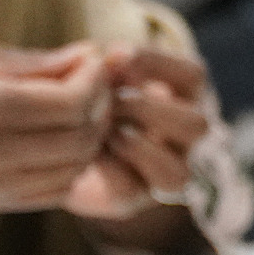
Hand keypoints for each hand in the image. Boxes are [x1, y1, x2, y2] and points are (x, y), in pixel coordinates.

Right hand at [0, 36, 113, 211]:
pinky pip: (58, 190)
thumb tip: (82, 57)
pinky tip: (64, 141)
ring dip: (92, 137)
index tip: (92, 59)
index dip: (94, 78)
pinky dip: (75, 165)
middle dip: (101, 105)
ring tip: (82, 110)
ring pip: (77, 166)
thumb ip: (28, 61)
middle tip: (94, 83)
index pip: (70, 101)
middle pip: (82, 136)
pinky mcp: (0, 202)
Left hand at [67, 47, 214, 221]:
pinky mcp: (131, 200)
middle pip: (197, 127)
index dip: (156, 63)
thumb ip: (103, 63)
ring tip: (106, 131)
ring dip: (138, 147)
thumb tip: (98, 54)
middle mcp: (182, 141)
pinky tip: (85, 150)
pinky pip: (130, 190)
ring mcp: (160, 175)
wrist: (56, 146)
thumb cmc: (84, 95)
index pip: (194, 77)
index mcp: (183, 99)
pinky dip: (106, 167)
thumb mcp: (95, 72)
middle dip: (150, 109)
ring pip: (177, 173)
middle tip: (112, 98)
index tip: (113, 54)